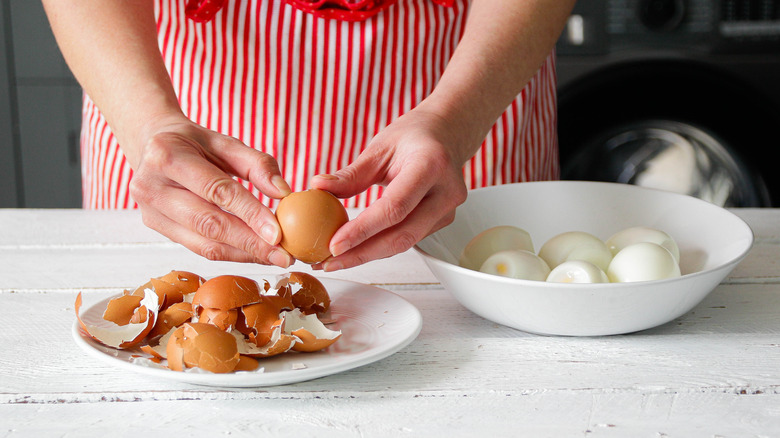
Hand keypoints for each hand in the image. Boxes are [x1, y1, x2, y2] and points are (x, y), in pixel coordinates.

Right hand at [128, 117, 293, 265]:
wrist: (150, 144)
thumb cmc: (193, 142)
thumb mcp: (224, 141)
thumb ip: (257, 163)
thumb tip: (283, 192)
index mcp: (167, 155)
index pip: (217, 190)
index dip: (250, 213)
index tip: (278, 234)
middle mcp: (151, 185)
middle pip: (209, 223)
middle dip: (250, 243)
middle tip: (283, 255)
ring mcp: (149, 211)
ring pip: (203, 243)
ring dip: (243, 254)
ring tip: (274, 257)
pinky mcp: (155, 227)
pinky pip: (198, 247)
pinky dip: (230, 253)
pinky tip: (253, 254)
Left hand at [310, 106, 470, 269]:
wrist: (447, 133)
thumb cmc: (413, 136)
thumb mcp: (380, 147)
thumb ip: (352, 174)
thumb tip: (317, 187)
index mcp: (431, 165)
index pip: (394, 207)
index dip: (363, 230)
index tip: (334, 244)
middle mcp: (446, 191)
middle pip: (402, 235)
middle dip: (362, 254)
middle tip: (329, 262)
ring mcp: (448, 210)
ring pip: (405, 243)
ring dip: (368, 254)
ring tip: (335, 260)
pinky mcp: (443, 221)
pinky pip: (409, 239)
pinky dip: (381, 246)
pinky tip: (357, 249)